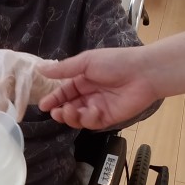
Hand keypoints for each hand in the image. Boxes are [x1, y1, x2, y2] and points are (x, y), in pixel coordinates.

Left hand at [0, 49, 61, 121]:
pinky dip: (19, 105)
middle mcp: (4, 58)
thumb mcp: (8, 85)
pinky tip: (18, 116)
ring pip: (3, 87)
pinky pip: (21, 91)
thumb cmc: (28, 83)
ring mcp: (17, 62)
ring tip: (2, 120)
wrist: (53, 78)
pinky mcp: (30, 69)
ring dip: (1, 105)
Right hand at [37, 48, 156, 129]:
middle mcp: (90, 95)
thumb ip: (63, 69)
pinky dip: (88, 119)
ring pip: (78, 118)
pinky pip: (92, 123)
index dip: (53, 99)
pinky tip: (92, 110)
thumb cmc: (115, 62)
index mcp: (84, 80)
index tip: (43, 106)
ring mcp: (99, 108)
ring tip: (69, 111)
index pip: (64, 92)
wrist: (143, 73)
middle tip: (55, 112)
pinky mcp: (108, 118)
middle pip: (69, 108)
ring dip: (70, 117)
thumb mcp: (85, 62)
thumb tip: (41, 69)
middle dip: (60, 111)